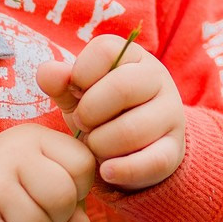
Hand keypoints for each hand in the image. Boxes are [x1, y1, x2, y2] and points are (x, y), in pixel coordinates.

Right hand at [0, 124, 96, 221]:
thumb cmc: (5, 182)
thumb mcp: (38, 175)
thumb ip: (70, 197)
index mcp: (34, 137)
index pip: (83, 164)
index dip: (79, 187)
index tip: (56, 192)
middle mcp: (11, 156)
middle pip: (63, 197)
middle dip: (57, 216)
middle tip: (36, 213)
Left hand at [36, 35, 185, 191]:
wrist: (133, 149)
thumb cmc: (100, 113)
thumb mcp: (77, 95)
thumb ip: (60, 83)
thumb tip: (48, 73)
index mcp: (132, 56)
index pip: (106, 50)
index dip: (81, 74)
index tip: (75, 92)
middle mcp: (157, 79)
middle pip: (122, 87)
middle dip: (89, 111)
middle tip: (82, 122)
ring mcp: (171, 114)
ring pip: (133, 129)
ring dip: (102, 144)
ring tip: (95, 145)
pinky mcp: (174, 150)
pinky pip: (152, 161)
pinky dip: (123, 169)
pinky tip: (106, 171)